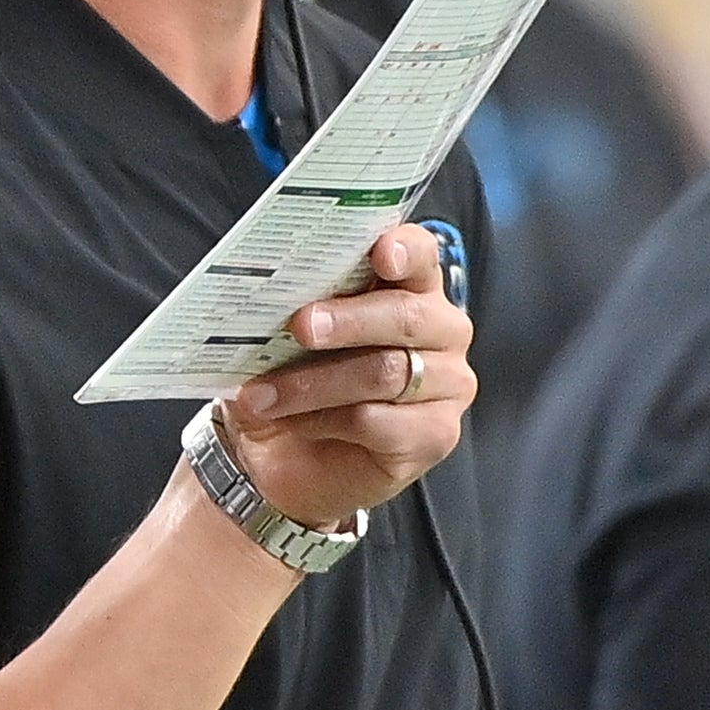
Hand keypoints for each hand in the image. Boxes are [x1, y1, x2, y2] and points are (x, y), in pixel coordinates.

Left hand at [221, 226, 474, 530]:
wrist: (285, 460)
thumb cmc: (295, 384)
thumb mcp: (284, 339)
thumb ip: (294, 307)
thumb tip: (270, 289)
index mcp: (410, 289)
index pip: (421, 255)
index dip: (405, 249)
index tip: (381, 254)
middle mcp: (441, 332)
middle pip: (405, 316)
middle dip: (346, 320)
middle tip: (299, 327)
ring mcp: (446, 385)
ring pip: (385, 372)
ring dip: (314, 382)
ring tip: (263, 393)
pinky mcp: (435, 434)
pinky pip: (377, 420)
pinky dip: (323, 420)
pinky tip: (292, 421)